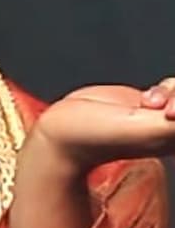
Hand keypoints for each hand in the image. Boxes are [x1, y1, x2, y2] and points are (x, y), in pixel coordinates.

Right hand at [25, 78, 174, 173]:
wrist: (63, 133)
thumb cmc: (99, 138)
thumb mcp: (149, 129)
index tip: (169, 112)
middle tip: (160, 107)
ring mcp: (168, 118)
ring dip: (172, 90)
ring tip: (147, 103)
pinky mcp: (154, 105)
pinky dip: (166, 88)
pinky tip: (146, 99)